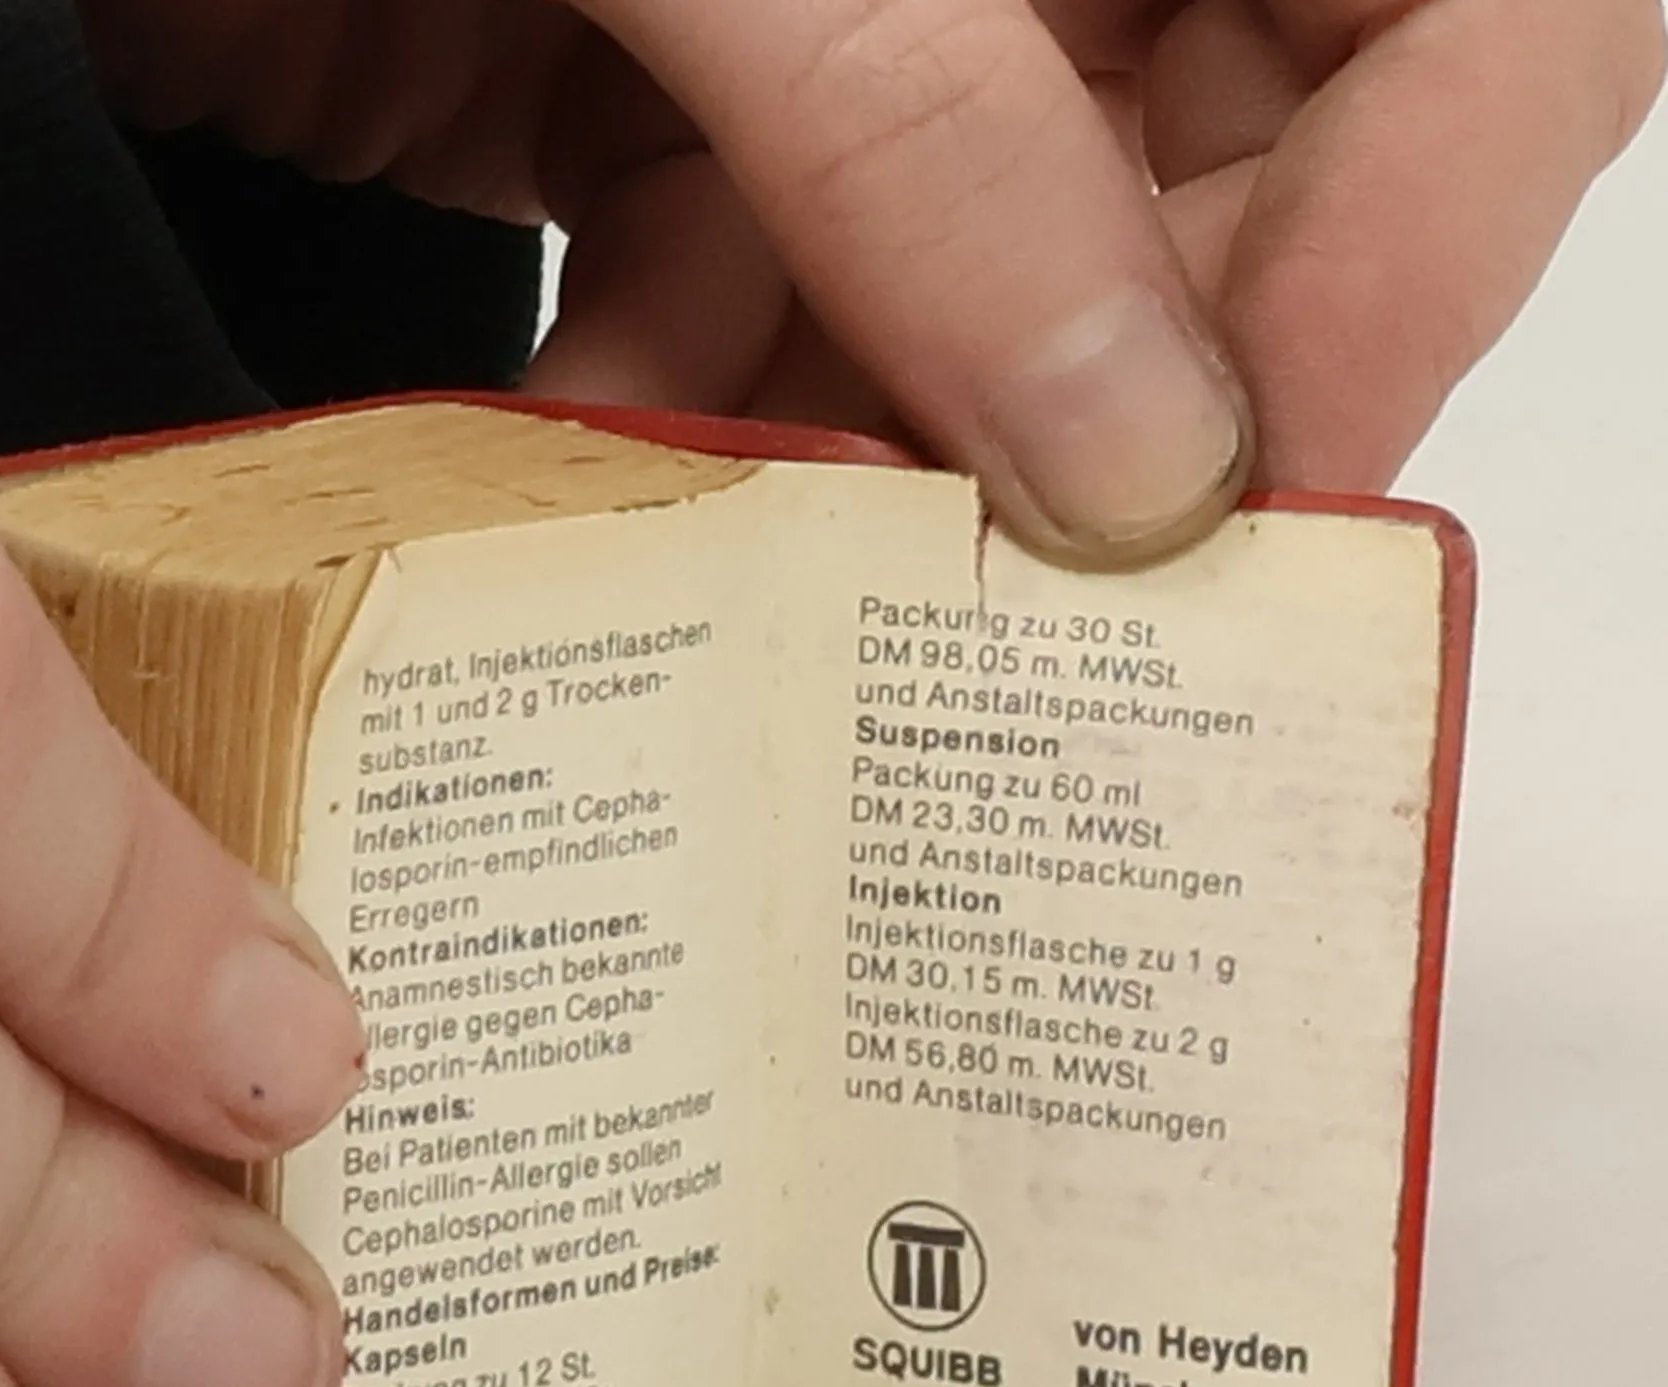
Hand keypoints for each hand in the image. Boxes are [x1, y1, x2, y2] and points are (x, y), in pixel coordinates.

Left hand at [80, 0, 1662, 564]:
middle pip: (1216, 236)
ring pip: (965, 338)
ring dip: (859, 479)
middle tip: (1014, 638)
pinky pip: (762, 335)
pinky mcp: (704, 149)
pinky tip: (606, 488)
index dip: (1420, 259)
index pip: (1468, 24)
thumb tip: (1135, 458)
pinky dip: (686, 431)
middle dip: (1100, 444)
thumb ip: (929, 141)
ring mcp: (876, 63)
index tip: (1269, 500)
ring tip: (783, 607)